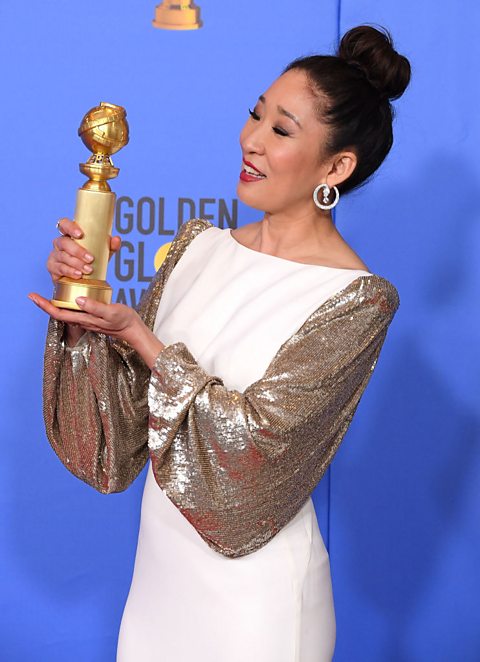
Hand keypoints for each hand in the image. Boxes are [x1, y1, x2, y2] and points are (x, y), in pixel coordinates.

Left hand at [29, 293, 165, 368]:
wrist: (133, 329)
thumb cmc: (124, 320)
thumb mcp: (111, 312)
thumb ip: (95, 307)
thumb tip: (77, 300)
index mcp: (84, 319)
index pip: (59, 313)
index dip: (45, 305)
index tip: (33, 297)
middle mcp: (82, 320)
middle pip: (58, 313)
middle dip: (44, 304)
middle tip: (33, 295)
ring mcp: (86, 319)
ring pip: (65, 312)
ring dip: (53, 304)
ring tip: (46, 294)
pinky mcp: (91, 317)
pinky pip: (74, 311)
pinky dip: (66, 304)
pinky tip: (67, 296)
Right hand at [47, 217, 120, 283]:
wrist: (80, 280)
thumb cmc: (88, 262)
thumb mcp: (101, 254)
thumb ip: (109, 247)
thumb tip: (116, 239)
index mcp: (70, 235)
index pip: (64, 224)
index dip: (70, 227)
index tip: (80, 234)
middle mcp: (60, 243)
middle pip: (64, 242)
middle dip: (78, 251)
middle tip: (90, 259)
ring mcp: (55, 255)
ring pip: (63, 256)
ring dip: (76, 263)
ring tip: (88, 270)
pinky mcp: (52, 267)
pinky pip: (60, 268)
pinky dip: (70, 271)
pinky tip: (78, 275)